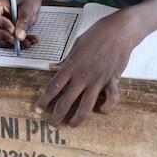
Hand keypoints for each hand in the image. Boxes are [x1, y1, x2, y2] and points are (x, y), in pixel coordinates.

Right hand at [0, 0, 41, 48]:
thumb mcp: (28, 8)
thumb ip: (24, 22)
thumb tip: (19, 36)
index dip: (2, 26)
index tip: (14, 28)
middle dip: (6, 38)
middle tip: (21, 39)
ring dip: (14, 43)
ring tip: (29, 41)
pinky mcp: (2, 33)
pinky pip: (5, 43)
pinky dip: (17, 44)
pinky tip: (28, 40)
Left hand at [34, 12, 140, 127]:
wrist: (119, 30)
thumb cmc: (97, 34)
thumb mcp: (76, 45)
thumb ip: (65, 60)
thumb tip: (51, 67)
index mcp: (71, 66)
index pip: (53, 87)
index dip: (43, 101)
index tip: (37, 110)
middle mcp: (82, 76)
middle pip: (65, 102)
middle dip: (56, 116)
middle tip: (51, 126)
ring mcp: (98, 80)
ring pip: (85, 107)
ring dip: (77, 119)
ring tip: (70, 125)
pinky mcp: (112, 80)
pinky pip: (110, 100)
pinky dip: (106, 108)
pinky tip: (100, 110)